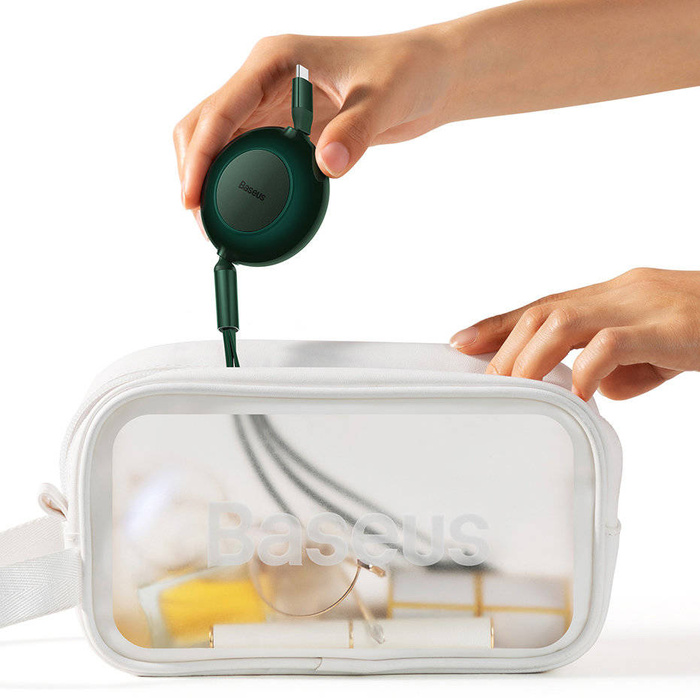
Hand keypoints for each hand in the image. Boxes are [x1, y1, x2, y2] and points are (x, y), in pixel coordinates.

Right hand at [174, 26, 457, 208]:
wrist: (428, 76)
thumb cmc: (408, 72)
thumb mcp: (384, 99)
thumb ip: (355, 131)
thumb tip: (326, 167)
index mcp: (275, 60)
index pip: (221, 109)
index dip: (200, 156)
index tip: (191, 199)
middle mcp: (264, 79)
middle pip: (205, 124)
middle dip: (194, 171)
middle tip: (202, 223)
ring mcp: (271, 102)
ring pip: (218, 140)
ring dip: (209, 179)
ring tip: (214, 224)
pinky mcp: (284, 125)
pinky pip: (246, 153)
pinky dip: (235, 181)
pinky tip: (240, 209)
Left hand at [450, 268, 699, 400]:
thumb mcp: (656, 350)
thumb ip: (618, 364)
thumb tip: (588, 388)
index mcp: (612, 296)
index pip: (543, 304)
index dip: (498, 323)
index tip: (461, 341)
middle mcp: (619, 292)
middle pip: (543, 311)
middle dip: (506, 347)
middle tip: (490, 381)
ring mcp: (642, 304)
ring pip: (565, 320)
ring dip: (532, 357)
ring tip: (519, 387)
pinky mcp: (667, 325)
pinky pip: (613, 343)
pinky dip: (587, 368)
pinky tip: (581, 393)